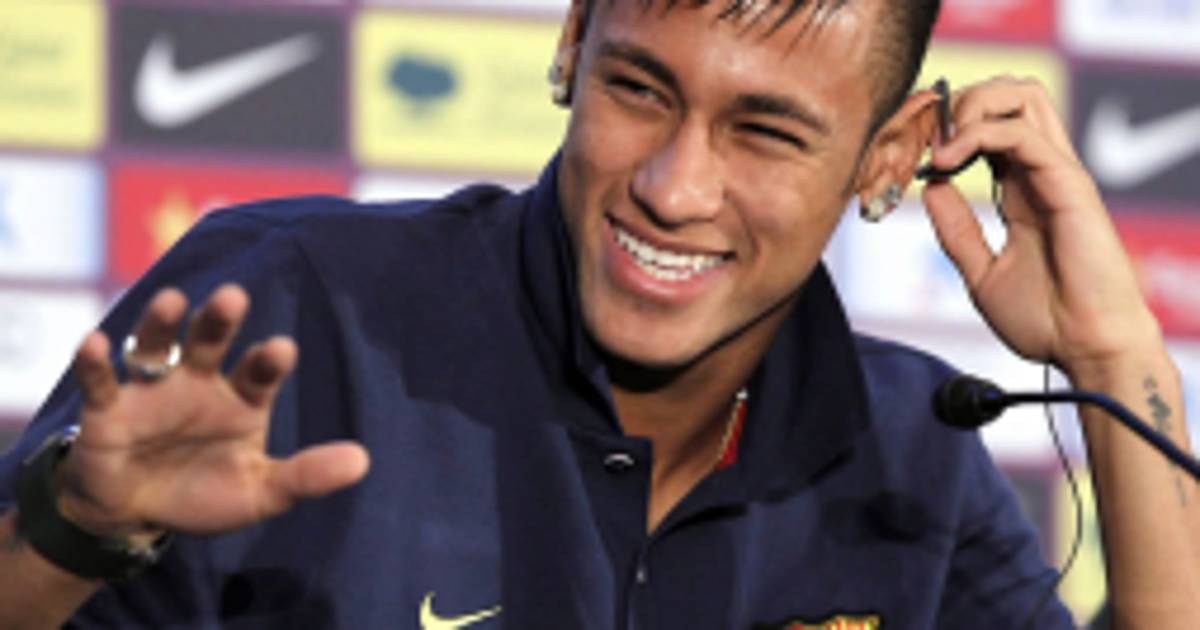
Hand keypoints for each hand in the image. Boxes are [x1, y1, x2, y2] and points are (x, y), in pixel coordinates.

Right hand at [57, 284, 369, 538]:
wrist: (136, 517)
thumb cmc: (204, 493)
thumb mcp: (260, 492)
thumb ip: (307, 475)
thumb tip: (364, 462)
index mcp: (241, 398)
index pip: (259, 372)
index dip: (268, 360)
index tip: (281, 349)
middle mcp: (199, 383)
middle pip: (210, 342)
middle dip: (219, 320)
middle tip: (233, 297)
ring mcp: (152, 391)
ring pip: (157, 347)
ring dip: (162, 324)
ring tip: (172, 301)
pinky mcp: (108, 410)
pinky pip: (100, 381)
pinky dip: (95, 362)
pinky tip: (96, 342)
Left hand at [921, 77, 1162, 378]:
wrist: (1084, 350)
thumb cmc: (1045, 321)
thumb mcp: (980, 273)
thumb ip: (956, 230)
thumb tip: (929, 187)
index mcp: (1022, 191)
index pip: (990, 128)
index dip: (948, 127)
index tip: (912, 154)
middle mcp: (1041, 174)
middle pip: (1011, 96)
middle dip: (962, 102)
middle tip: (926, 139)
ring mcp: (1057, 175)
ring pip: (1023, 97)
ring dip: (972, 107)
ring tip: (939, 145)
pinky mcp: (1069, 184)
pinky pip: (1023, 135)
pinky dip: (979, 135)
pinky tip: (947, 161)